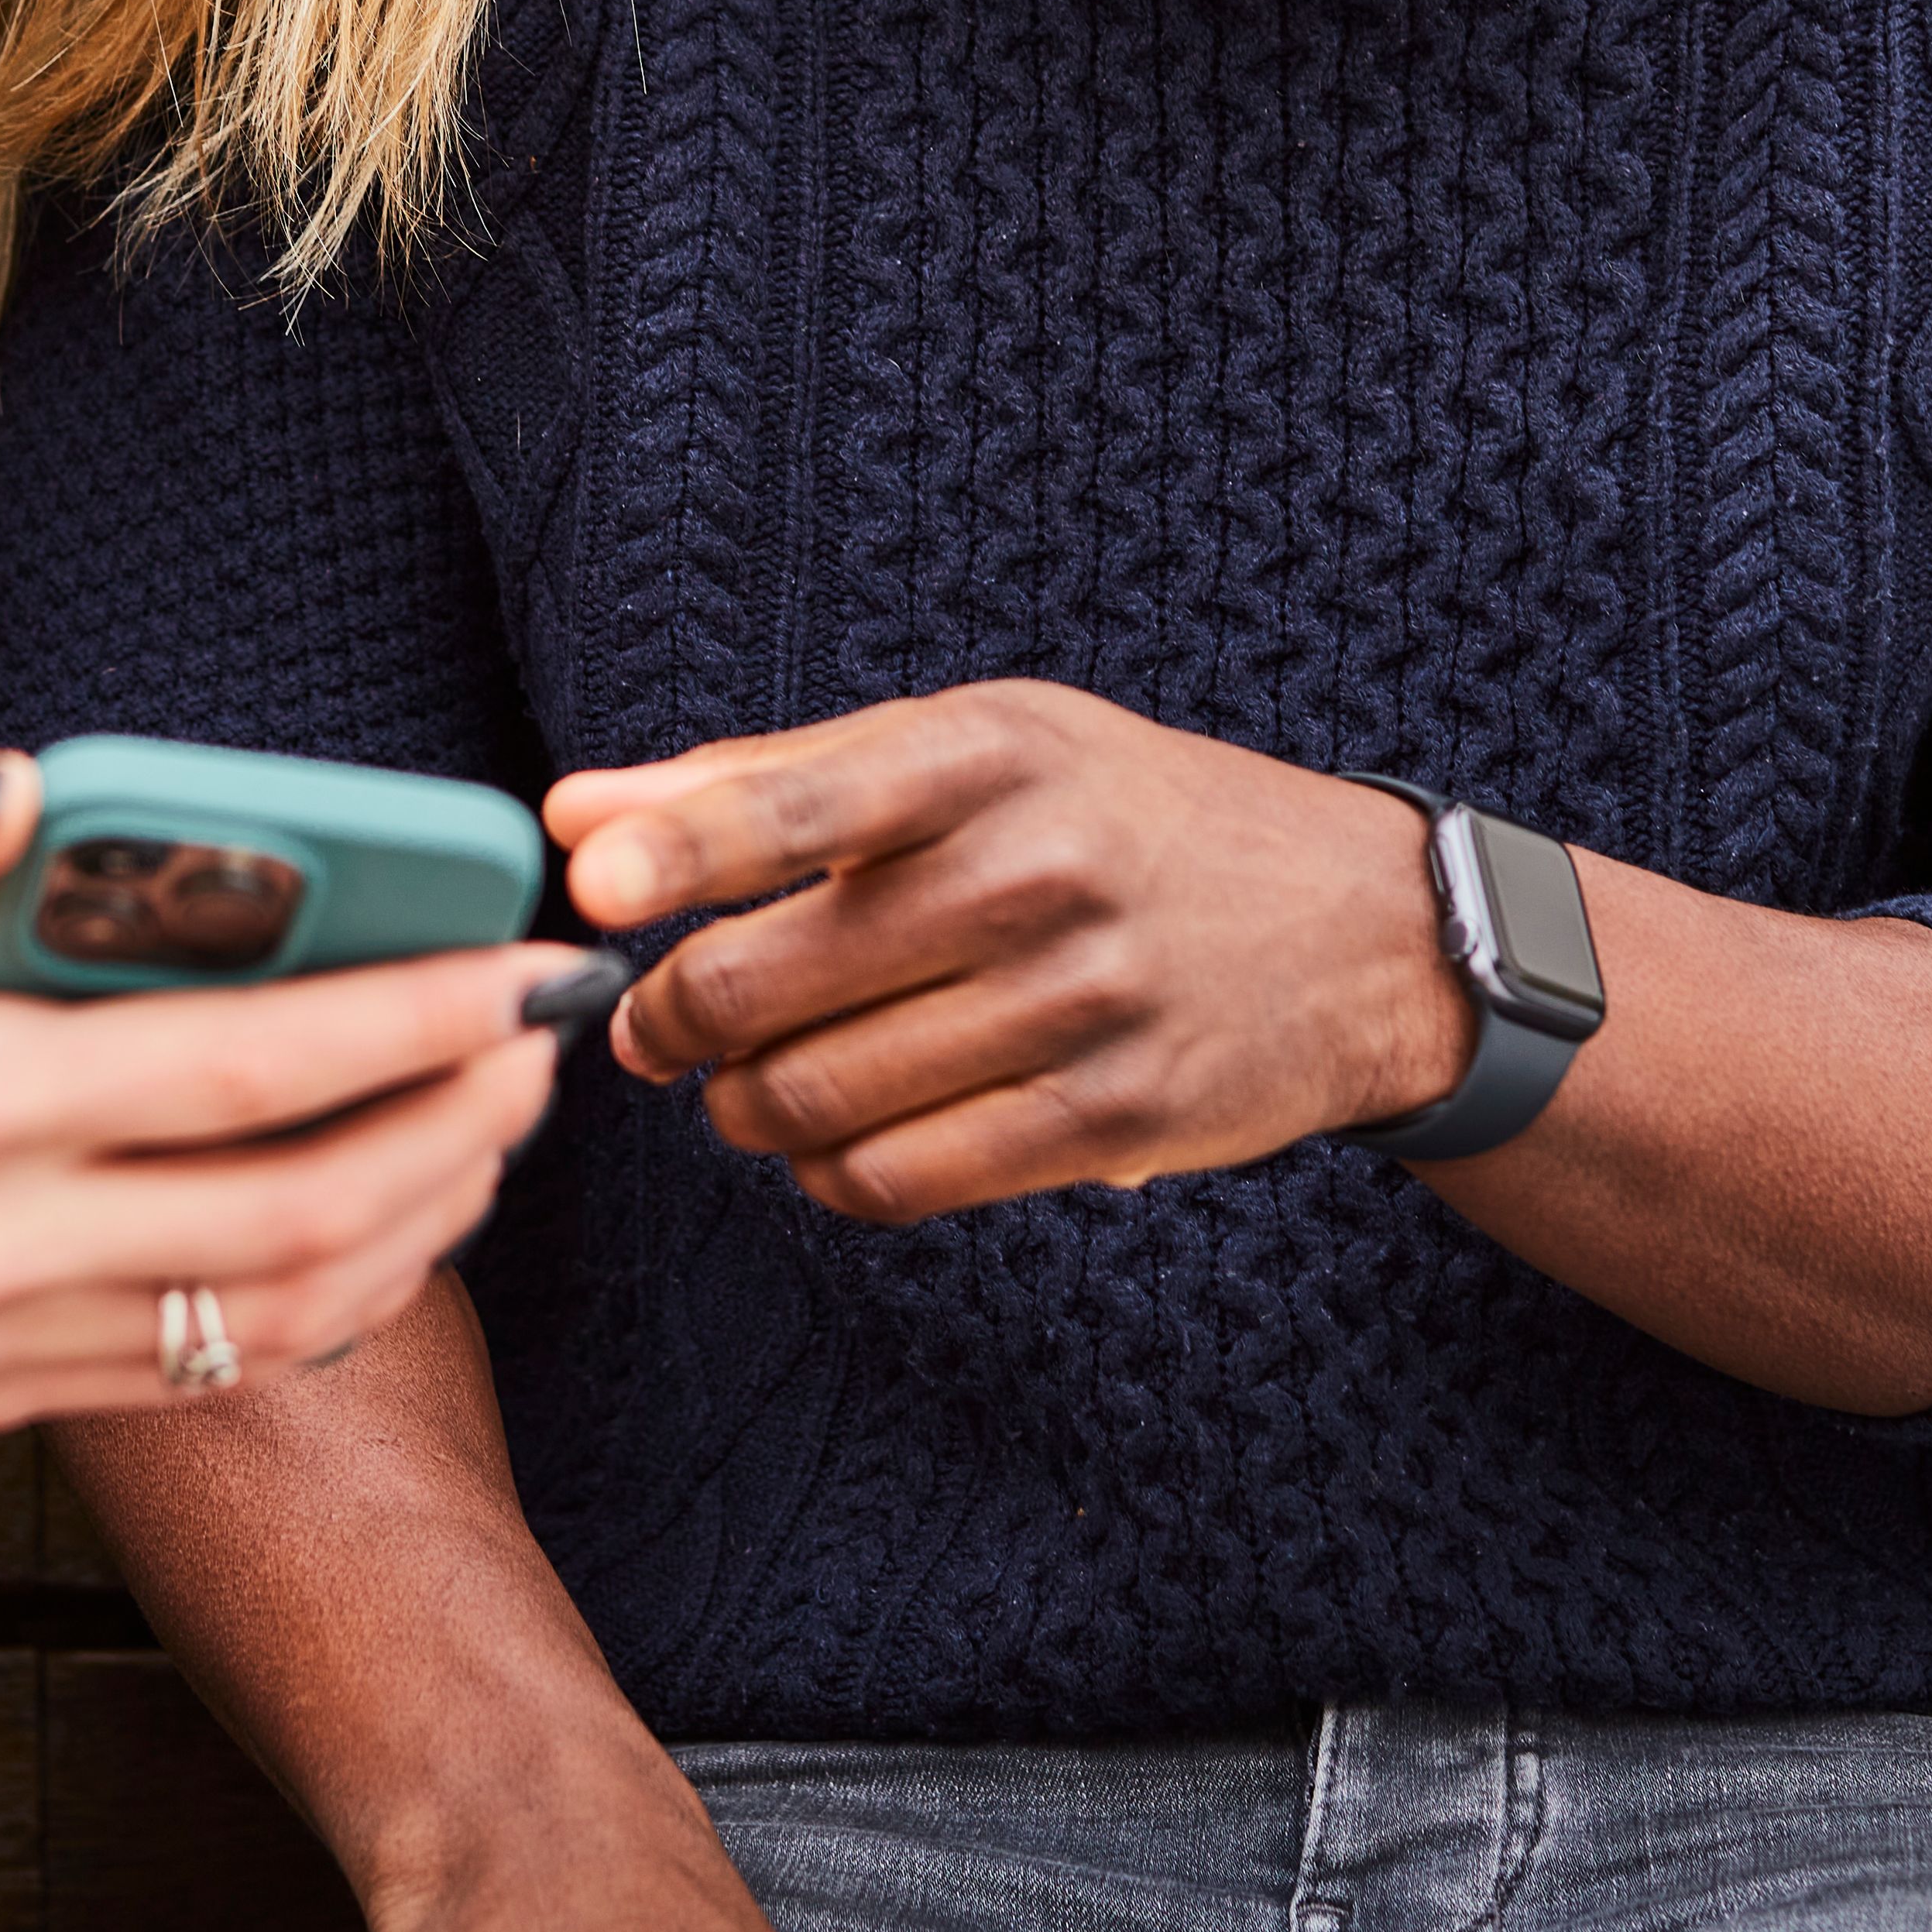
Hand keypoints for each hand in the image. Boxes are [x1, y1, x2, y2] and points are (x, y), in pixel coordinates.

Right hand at [0, 747, 584, 1429]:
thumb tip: (28, 787)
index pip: (230, 1074)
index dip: (400, 1025)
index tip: (517, 969)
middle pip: (288, 1214)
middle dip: (453, 1128)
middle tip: (544, 1040)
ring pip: (270, 1312)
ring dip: (418, 1219)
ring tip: (495, 1117)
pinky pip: (210, 1366)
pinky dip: (330, 1297)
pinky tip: (398, 1210)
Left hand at [558, 683, 1459, 1219]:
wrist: (1360, 929)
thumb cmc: (1118, 817)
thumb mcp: (969, 752)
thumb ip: (762, 780)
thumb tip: (571, 818)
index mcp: (989, 754)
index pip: (795, 805)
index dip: (674, 855)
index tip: (592, 890)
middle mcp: (1037, 871)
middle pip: (770, 981)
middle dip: (673, 1019)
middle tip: (654, 1025)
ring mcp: (1082, 1003)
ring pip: (818, 1096)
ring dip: (742, 1110)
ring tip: (743, 1086)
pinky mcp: (1113, 1120)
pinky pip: (902, 1179)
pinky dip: (831, 1174)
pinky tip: (830, 1143)